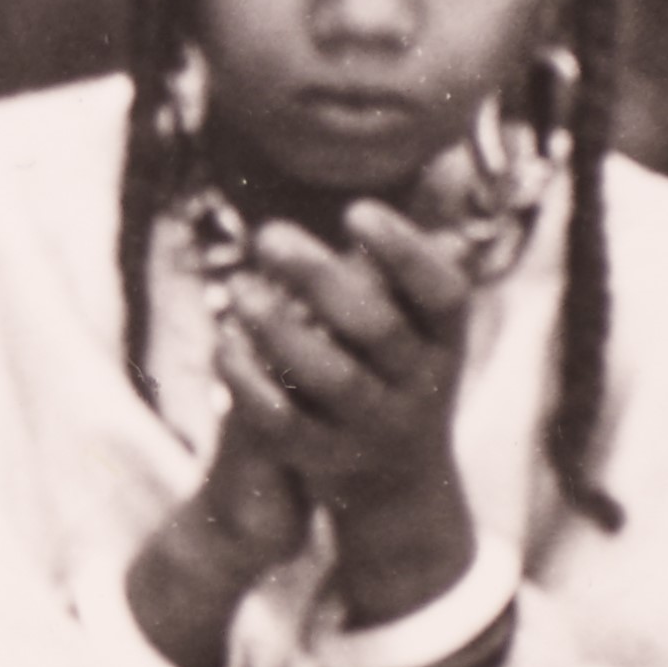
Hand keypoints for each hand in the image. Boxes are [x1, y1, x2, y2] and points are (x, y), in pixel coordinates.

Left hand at [205, 199, 480, 607]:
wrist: (398, 486)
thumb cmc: (397, 370)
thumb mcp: (419, 325)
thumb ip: (406, 267)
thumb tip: (435, 180)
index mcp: (445, 341)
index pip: (442, 292)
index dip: (405, 251)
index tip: (354, 210)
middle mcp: (418, 386)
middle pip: (376, 330)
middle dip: (321, 279)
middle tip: (266, 234)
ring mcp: (373, 428)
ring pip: (332, 379)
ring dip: (280, 330)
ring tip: (236, 287)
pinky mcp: (325, 461)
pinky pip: (285, 424)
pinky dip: (250, 383)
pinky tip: (222, 343)